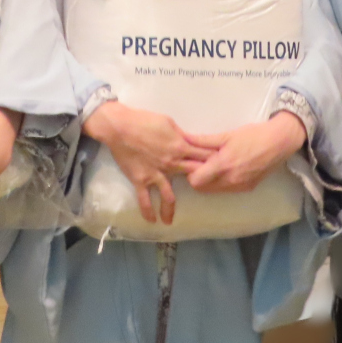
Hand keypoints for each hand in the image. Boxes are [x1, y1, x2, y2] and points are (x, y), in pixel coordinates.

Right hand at [83, 101, 217, 224]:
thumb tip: (190, 142)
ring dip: (170, 210)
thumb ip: (181, 135)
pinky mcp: (141, 180)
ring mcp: (156, 174)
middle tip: (207, 195)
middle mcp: (171, 164)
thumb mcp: (169, 123)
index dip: (214, 161)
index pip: (203, 156)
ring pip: (169, 196)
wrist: (120, 127)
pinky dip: (148, 211)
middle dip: (201, 185)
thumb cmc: (145, 121)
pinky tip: (152, 220)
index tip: (221, 167)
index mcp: (180, 147)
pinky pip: (145, 199)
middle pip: (192, 177)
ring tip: (171, 221)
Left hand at [183, 112, 307, 194]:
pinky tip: (227, 167)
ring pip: (215, 190)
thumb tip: (184, 140)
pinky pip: (227, 189)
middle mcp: (230, 181)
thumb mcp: (226, 135)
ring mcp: (240, 187)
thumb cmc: (252, 135)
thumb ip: (203, 141)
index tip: (192, 160)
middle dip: (198, 177)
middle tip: (201, 162)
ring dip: (210, 180)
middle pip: (203, 188)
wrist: (279, 142)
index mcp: (223, 166)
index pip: (195, 181)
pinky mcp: (248, 188)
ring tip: (214, 163)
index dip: (190, 172)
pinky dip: (222, 181)